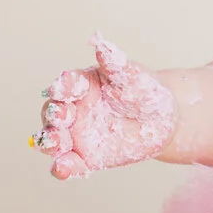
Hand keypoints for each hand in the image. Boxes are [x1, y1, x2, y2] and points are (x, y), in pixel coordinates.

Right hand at [33, 35, 176, 179]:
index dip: (63, 87)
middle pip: (52, 113)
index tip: (65, 88)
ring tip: (55, 143)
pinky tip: (61, 169)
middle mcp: (72, 110)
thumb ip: (114, 62)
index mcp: (79, 85)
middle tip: (61, 116)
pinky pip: (69, 164)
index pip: (65, 85)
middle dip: (53, 115)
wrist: (162, 120)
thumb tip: (101, 42)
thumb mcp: (131, 76)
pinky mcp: (84, 158)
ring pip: (54, 140)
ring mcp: (76, 135)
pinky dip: (61, 168)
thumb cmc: (142, 90)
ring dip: (49, 142)